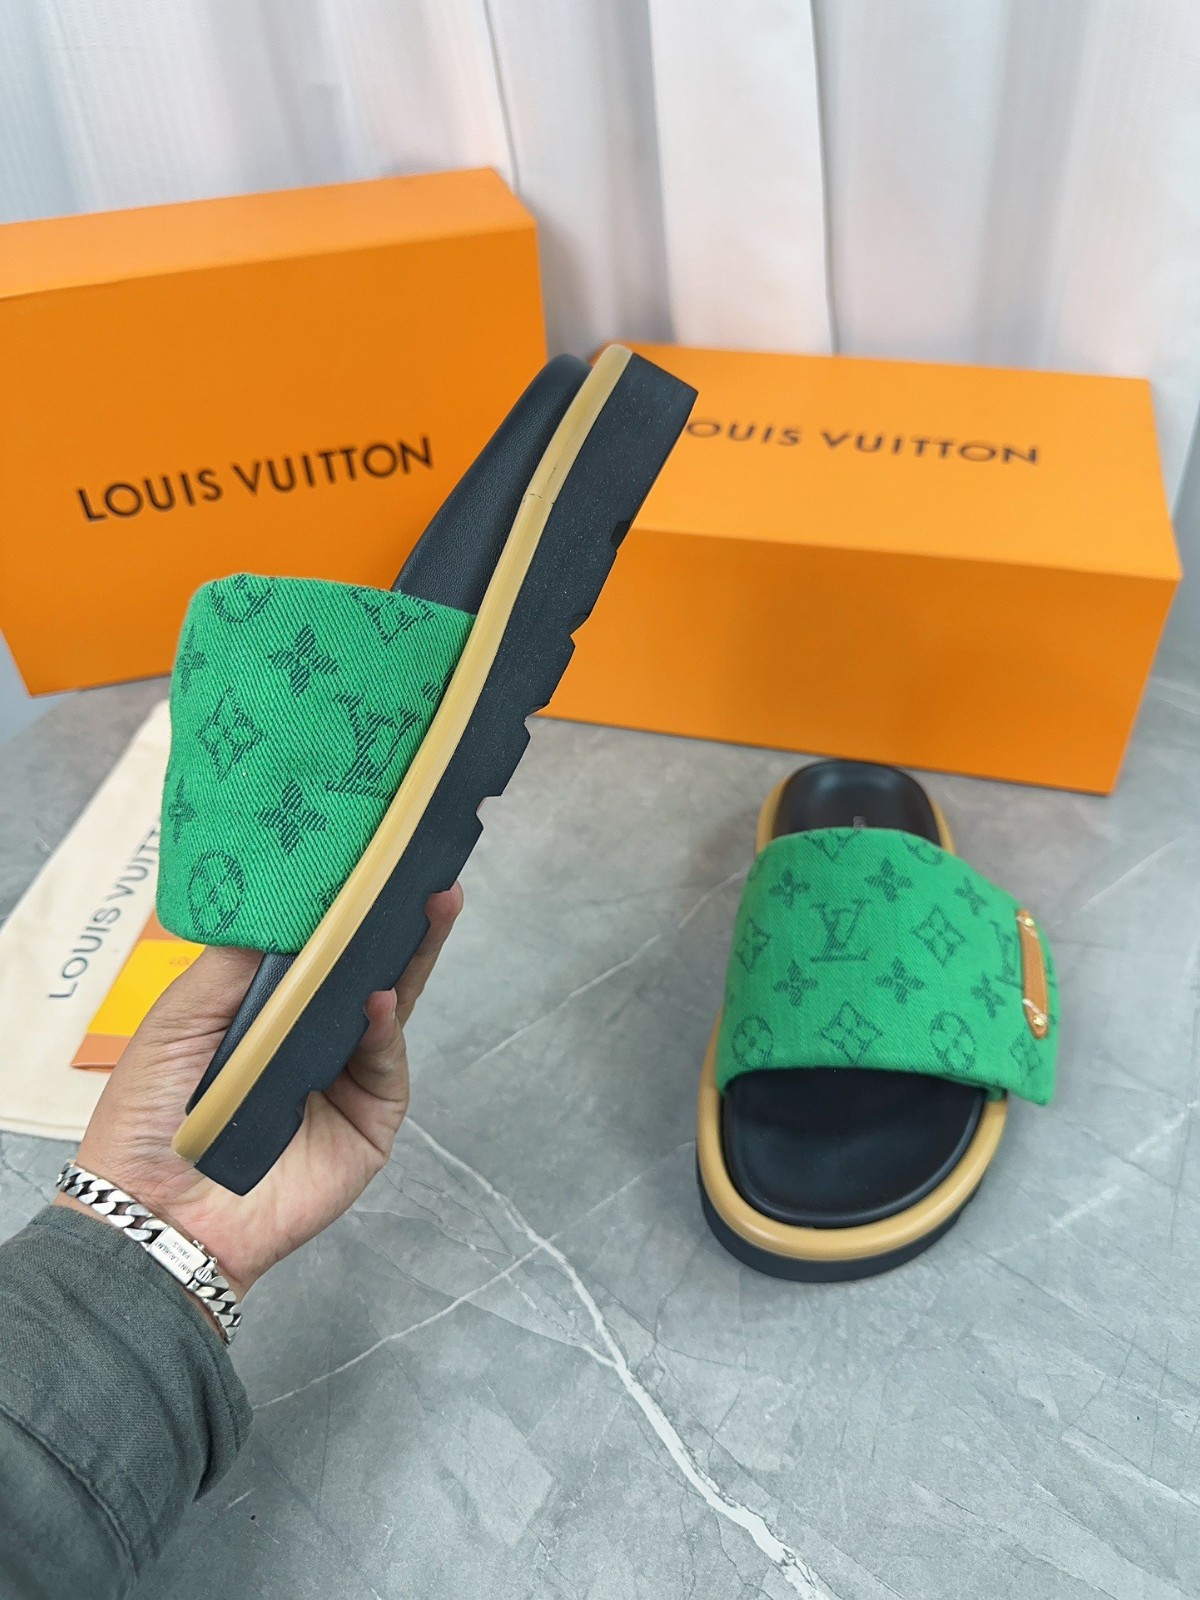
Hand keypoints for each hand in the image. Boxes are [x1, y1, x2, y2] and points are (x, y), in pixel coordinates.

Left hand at [56, 886, 461, 1309]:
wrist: (156, 1210)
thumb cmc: (152, 1113)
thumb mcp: (181, 1016)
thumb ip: (238, 960)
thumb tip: (295, 901)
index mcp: (269, 1008)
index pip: (322, 948)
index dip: (350, 905)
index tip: (375, 855)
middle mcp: (315, 1036)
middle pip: (371, 967)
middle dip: (402, 920)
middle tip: (430, 870)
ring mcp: (348, 1077)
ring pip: (391, 1005)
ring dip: (411, 956)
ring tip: (429, 905)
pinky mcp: (371, 1119)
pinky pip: (385, 1062)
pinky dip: (381, 1028)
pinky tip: (373, 999)